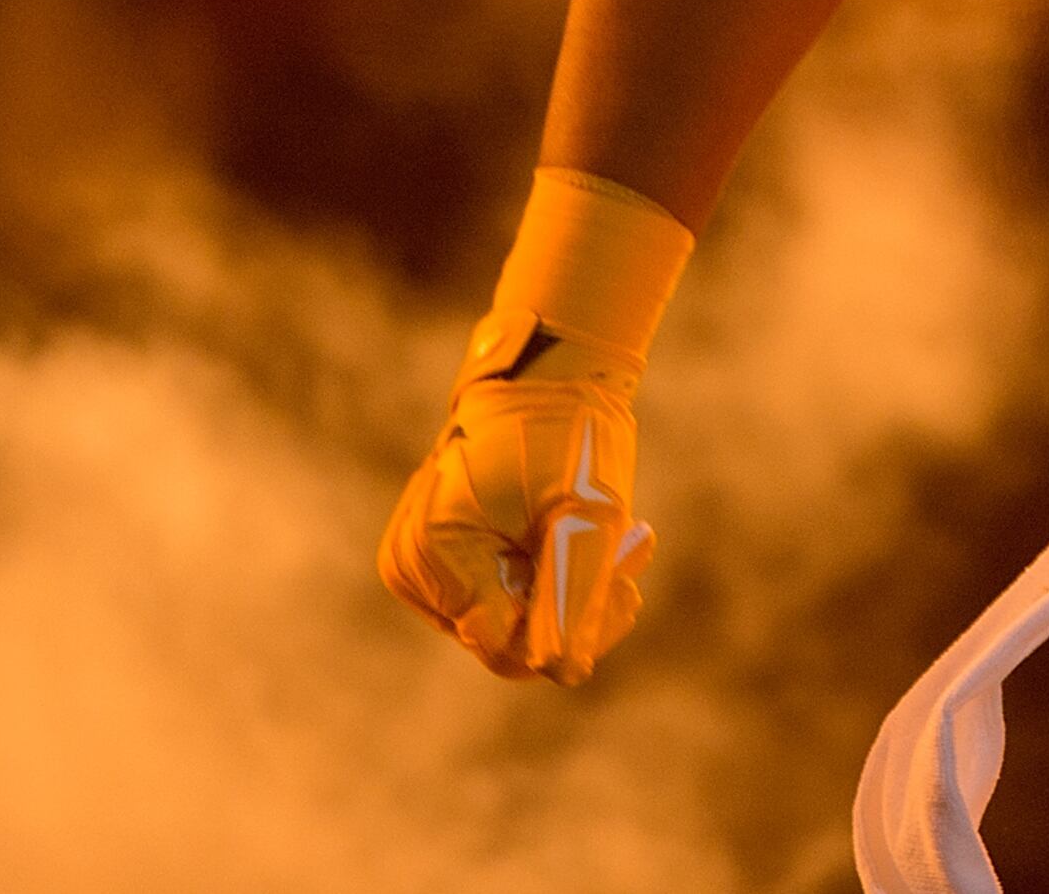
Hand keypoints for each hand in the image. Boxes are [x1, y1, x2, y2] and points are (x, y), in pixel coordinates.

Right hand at [380, 307, 654, 682]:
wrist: (542, 375)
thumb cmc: (565, 435)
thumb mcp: (584, 514)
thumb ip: (572, 596)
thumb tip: (564, 672)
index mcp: (436, 552)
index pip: (504, 643)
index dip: (572, 634)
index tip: (629, 591)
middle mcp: (412, 566)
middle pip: (508, 634)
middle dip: (579, 604)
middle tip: (635, 558)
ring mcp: (418, 563)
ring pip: (509, 615)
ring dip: (572, 586)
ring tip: (629, 539)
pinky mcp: (437, 556)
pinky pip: (499, 590)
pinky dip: (549, 571)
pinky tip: (594, 534)